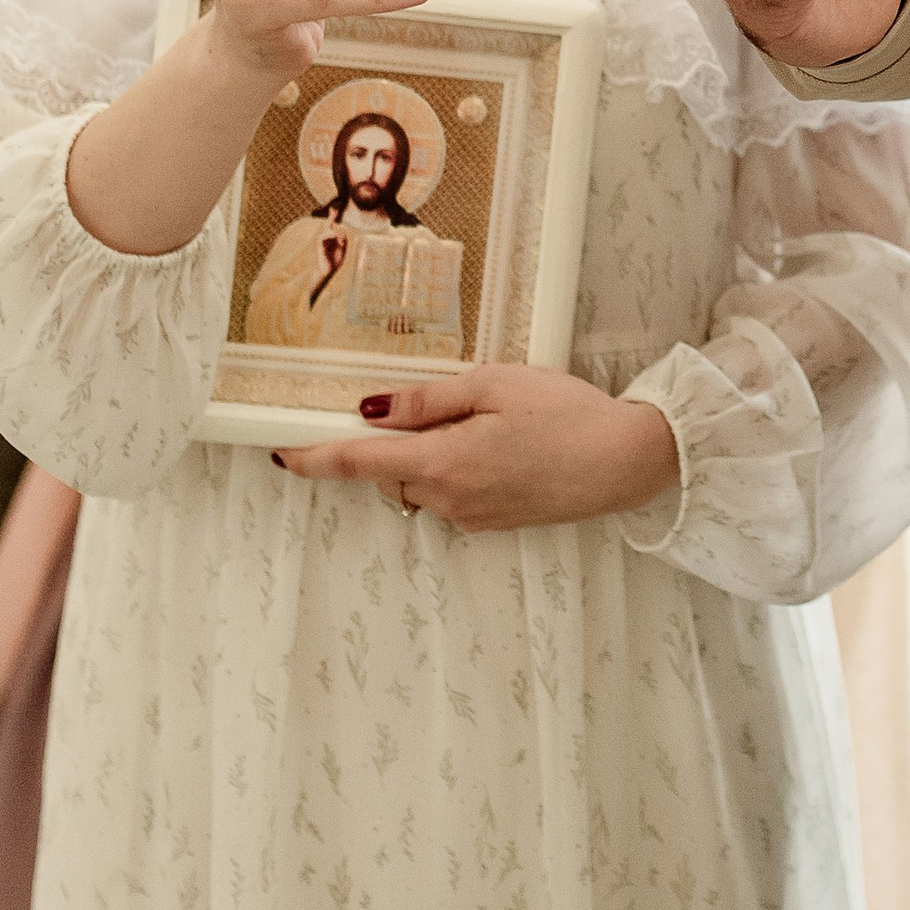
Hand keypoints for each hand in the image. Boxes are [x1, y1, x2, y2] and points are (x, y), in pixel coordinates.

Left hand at [273, 365, 678, 529]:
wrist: (628, 462)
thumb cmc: (568, 415)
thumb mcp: (494, 386)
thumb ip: (427, 402)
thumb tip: (371, 410)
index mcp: (443, 463)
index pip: (358, 463)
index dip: (314, 458)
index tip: (282, 453)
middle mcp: (449, 500)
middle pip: (392, 471)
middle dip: (397, 441)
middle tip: (443, 404)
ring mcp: (472, 517)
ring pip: (424, 483)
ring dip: (434, 455)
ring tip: (492, 420)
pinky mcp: (495, 523)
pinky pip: (455, 494)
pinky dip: (461, 469)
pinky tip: (506, 446)